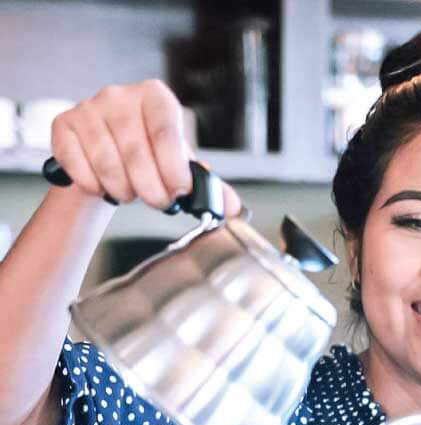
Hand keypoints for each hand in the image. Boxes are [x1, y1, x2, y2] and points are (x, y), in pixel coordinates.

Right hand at [50, 80, 240, 213]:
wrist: (111, 153)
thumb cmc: (153, 156)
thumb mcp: (182, 164)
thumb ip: (208, 185)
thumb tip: (233, 208)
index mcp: (156, 98)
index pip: (166, 133)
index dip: (174, 169)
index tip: (179, 192)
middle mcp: (120, 96)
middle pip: (137, 153)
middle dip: (152, 189)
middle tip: (159, 201)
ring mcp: (89, 109)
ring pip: (107, 163)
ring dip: (123, 190)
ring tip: (132, 192)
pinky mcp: (64, 126)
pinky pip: (78, 165)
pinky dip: (94, 185)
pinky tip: (104, 186)